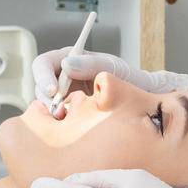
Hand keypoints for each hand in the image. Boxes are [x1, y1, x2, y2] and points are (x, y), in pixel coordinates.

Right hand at [31, 47, 187, 115]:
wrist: (147, 103)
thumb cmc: (133, 81)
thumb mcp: (114, 70)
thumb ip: (92, 65)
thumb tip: (67, 63)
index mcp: (72, 59)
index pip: (45, 63)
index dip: (43, 76)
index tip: (53, 91)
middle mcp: (65, 77)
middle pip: (40, 85)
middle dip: (45, 99)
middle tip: (58, 113)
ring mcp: (67, 97)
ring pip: (45, 104)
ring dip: (52, 113)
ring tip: (66, 120)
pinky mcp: (72, 115)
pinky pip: (57, 119)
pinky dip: (60, 124)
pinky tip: (71, 128)